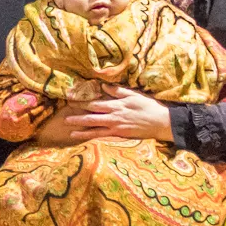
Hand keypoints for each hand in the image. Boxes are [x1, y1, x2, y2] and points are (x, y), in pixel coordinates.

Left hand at [33, 89, 173, 144]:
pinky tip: (86, 139)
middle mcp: (114, 117)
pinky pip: (104, 137)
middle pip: (92, 117)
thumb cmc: (148, 106)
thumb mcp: (134, 95)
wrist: (161, 122)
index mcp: (116, 105)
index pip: (95, 103)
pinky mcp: (120, 136)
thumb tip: (103, 86)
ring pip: (96, 130)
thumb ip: (117, 91)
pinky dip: (94, 138)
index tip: (71, 100)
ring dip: (82, 131)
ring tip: (70, 132)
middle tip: (64, 119)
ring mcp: (116, 128)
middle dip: (77, 118)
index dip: (82, 102)